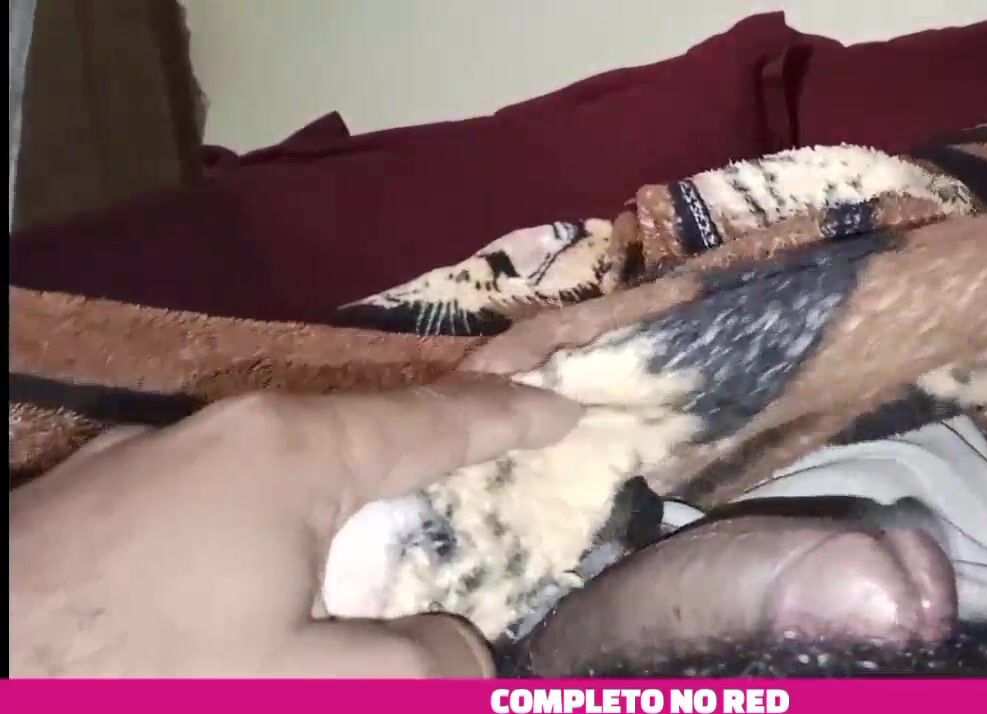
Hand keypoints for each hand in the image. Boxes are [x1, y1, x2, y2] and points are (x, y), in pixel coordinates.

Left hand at [9, 375, 581, 676]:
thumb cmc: (137, 669)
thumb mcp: (298, 687)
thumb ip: (414, 669)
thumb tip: (471, 653)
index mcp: (293, 453)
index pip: (434, 422)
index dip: (509, 417)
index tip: (567, 406)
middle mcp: (227, 432)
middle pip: (363, 428)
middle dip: (433, 443)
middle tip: (495, 449)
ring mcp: (153, 456)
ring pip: (288, 461)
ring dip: (352, 486)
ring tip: (392, 514)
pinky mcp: (101, 498)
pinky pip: (228, 492)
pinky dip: (281, 518)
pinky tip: (263, 565)